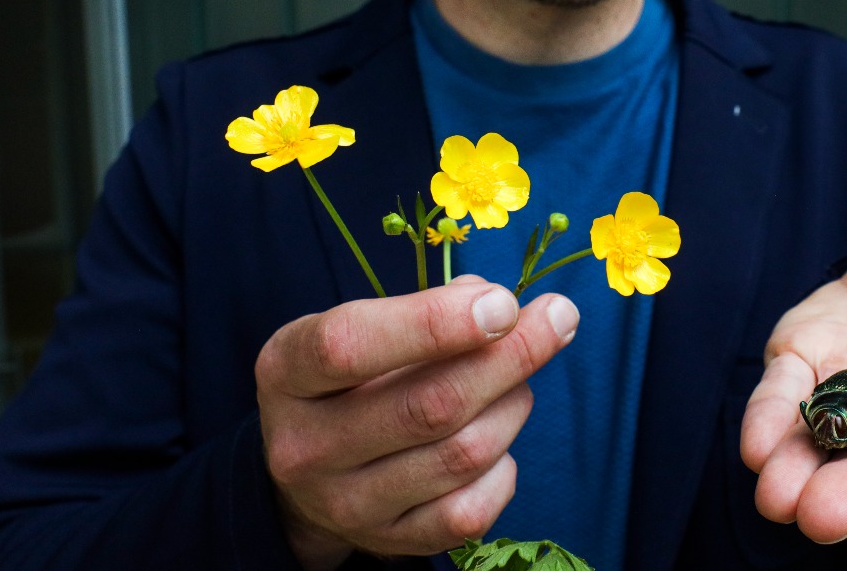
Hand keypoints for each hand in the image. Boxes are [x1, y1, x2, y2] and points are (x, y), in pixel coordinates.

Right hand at [255, 276, 579, 569]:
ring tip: (519, 380)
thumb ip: (430, 306)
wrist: (313, 466)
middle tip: (559, 316)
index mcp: (287, 372)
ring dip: (513, 403)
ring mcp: (344, 504)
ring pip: (463, 454)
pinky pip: (471, 508)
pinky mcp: (388, 543)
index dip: (435, 322)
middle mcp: (304, 446)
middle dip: (511, 356)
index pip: (350, 345)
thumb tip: (503, 308)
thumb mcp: (363, 324)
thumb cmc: (354, 374)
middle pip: (428, 405)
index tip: (503, 303)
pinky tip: (498, 438)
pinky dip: (504, 467)